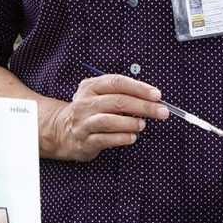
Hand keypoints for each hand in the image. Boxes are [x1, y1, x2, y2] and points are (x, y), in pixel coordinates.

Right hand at [40, 74, 168, 161]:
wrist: (61, 131)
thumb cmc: (89, 111)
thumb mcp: (99, 95)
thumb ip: (121, 93)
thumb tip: (151, 99)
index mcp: (91, 86)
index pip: (117, 82)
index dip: (139, 88)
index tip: (157, 95)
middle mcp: (86, 103)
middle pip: (118, 101)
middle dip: (143, 107)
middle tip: (161, 112)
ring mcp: (83, 122)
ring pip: (110, 120)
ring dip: (131, 123)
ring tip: (143, 125)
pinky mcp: (84, 140)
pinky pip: (106, 139)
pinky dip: (122, 137)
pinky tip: (132, 137)